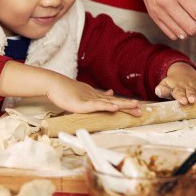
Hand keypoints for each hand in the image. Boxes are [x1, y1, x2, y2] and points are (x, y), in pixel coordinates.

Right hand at [0, 61, 141, 115]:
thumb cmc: (65, 90)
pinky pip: (97, 105)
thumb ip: (97, 96)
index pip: (113, 101)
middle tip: (141, 111)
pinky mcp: (83, 104)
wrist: (54, 84)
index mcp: (95, 97)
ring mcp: (89, 99)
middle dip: (128, 106)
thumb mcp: (84, 93)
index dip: (125, 105)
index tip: (137, 107)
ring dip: (123, 105)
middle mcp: (95, 97)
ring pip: (109, 103)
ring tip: (135, 106)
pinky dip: (107, 106)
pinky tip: (115, 108)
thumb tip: (110, 93)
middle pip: (115, 102)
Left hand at [155, 62, 195, 104]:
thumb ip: (161, 90)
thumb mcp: (164, 86)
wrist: (181, 73)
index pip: (178, 92)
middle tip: (192, 100)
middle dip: (191, 95)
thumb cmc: (172, 85)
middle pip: (189, 91)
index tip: (183, 101)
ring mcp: (195, 86)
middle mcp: (187, 87)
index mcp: (177, 87)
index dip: (180, 97)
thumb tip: (159, 91)